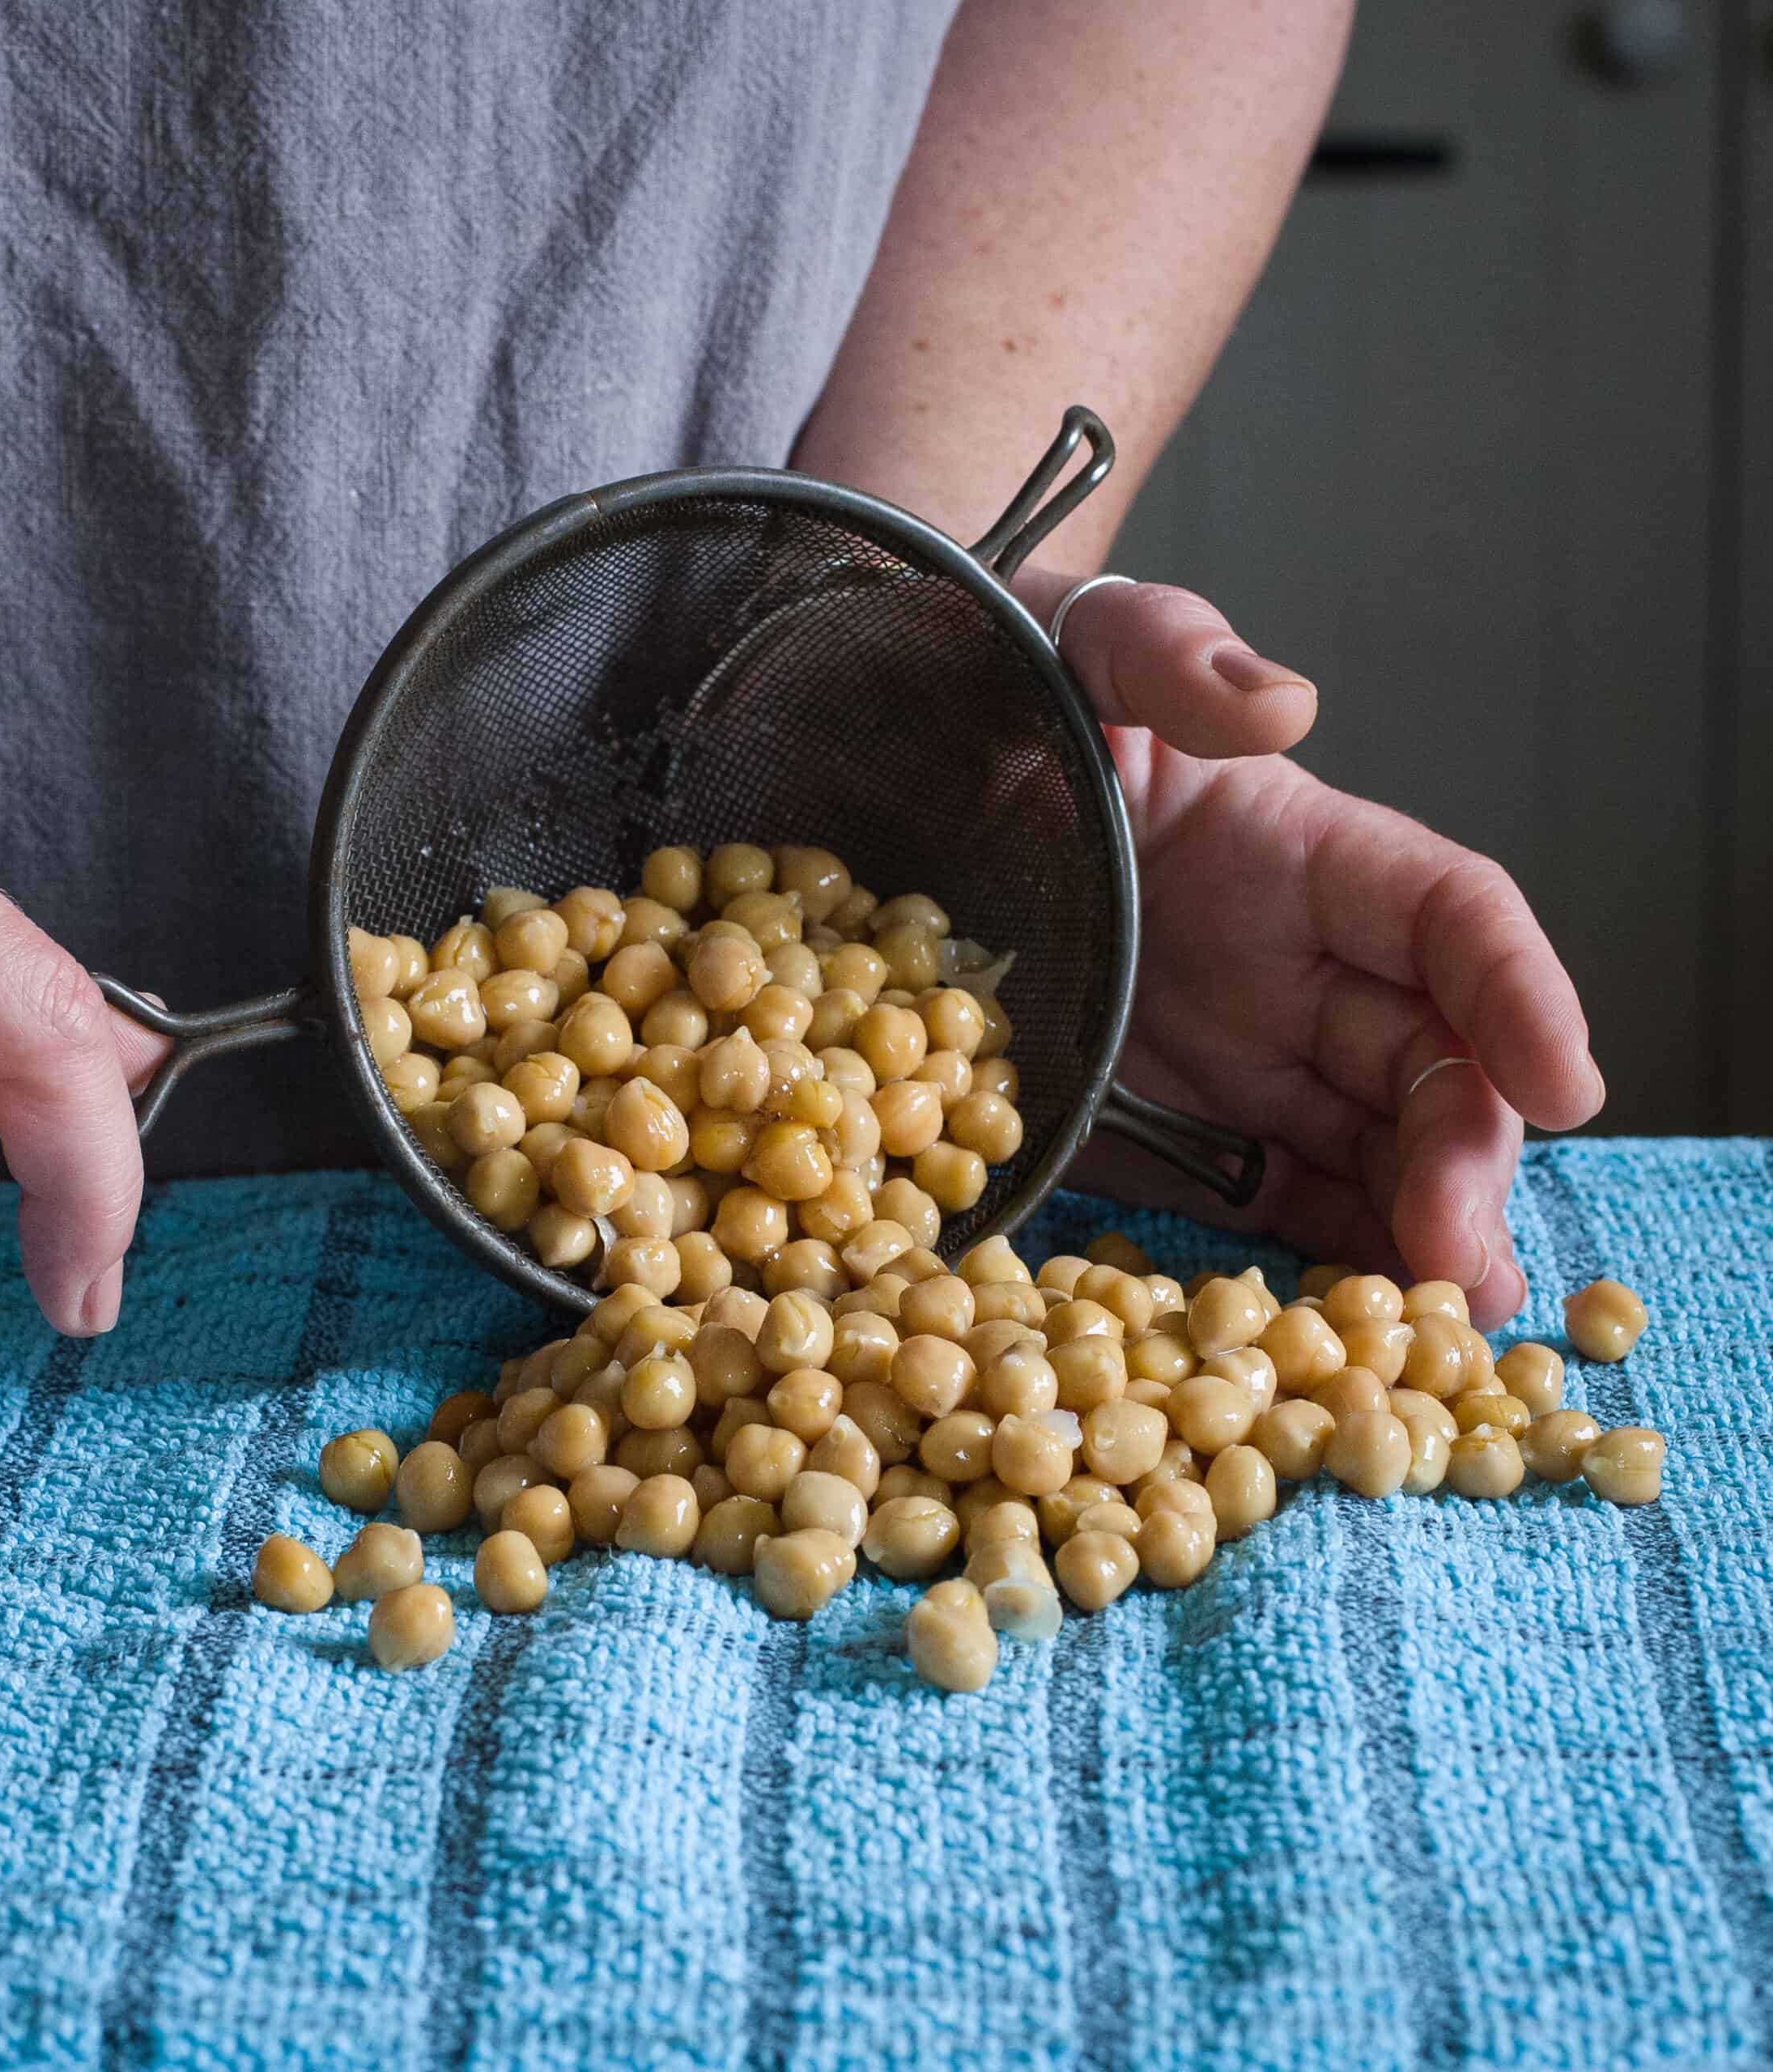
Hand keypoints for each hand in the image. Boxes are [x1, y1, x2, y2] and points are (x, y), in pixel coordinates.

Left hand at [1015, 575, 1603, 1328]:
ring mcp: (1242, 1057)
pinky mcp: (1177, 1127)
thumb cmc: (1001, 689)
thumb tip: (1283, 705)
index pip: (1450, 915)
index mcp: (1302, 849)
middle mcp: (1295, 966)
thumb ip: (1166, 646)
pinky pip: (1267, 1206)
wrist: (903, 777)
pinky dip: (1302, 1272)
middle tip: (1458, 1267)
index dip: (1520, 993)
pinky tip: (1321, 1346)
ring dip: (1405, 1247)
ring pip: (1368, 1158)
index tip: (1566, 1085)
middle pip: (1427, 1066)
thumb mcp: (1072, 642)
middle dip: (1460, 1165)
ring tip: (1423, 1344)